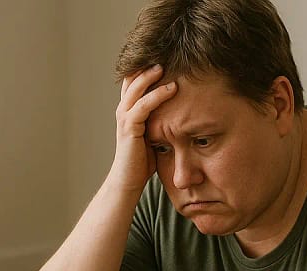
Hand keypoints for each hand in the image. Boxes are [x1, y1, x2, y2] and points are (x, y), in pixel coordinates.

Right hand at [110, 64, 176, 192]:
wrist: (128, 182)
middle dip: (147, 64)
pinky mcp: (129, 128)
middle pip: (132, 78)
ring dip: (152, 75)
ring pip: (136, 88)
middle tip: (166, 52)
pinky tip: (172, 88)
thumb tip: (182, 111)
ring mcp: (124, 118)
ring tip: (167, 64)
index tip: (166, 56)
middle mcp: (123, 110)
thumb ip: (160, 120)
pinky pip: (143, 106)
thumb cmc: (142, 162)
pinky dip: (158, 95)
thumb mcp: (153, 135)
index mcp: (128, 110)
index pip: (134, 81)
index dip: (146, 68)